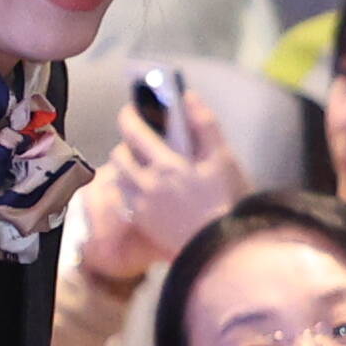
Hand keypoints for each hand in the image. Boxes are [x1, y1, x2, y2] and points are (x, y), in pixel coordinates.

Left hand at [90, 89, 248, 281]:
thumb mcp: (223, 159)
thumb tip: (188, 96)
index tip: (131, 110)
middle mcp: (145, 184)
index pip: (132, 131)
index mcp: (164, 164)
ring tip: (143, 168)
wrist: (222, 249)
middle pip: (119, 156)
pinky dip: (129, 191)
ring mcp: (141, 207)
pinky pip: (124, 201)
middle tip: (141, 144)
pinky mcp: (142, 225)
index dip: (128, 116)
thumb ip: (204, 125)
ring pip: (119, 178)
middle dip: (126, 145)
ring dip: (126, 169)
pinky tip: (147, 193)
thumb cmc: (227, 201)